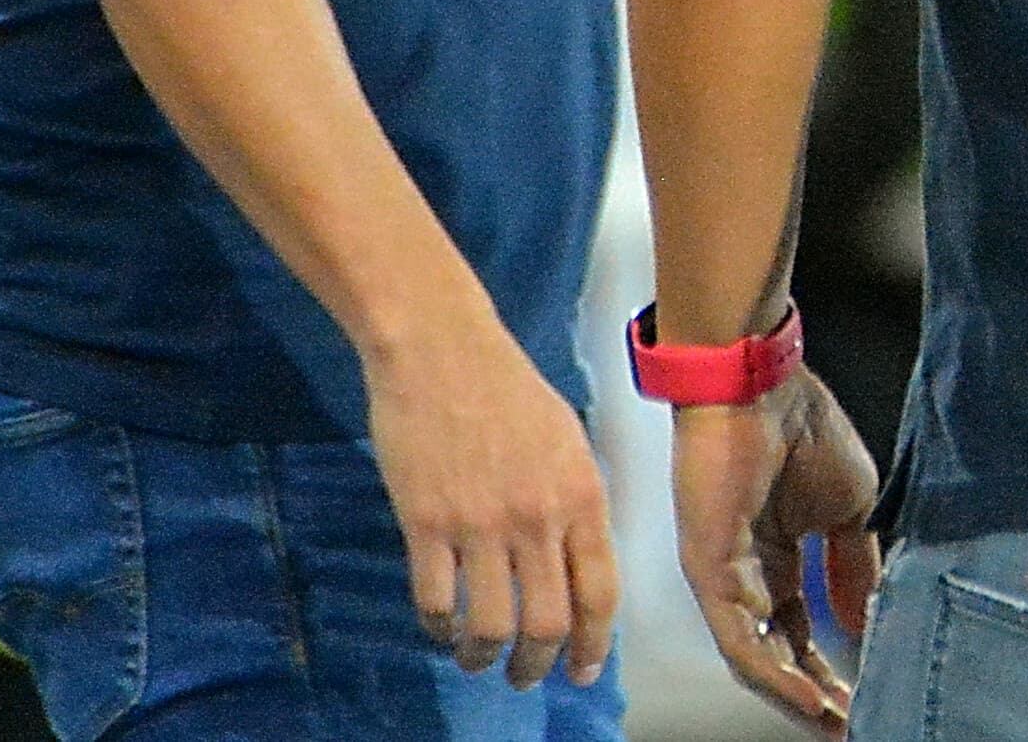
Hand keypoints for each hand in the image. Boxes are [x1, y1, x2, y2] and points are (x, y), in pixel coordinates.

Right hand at [362, 307, 619, 690]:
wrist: (443, 350)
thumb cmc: (508, 389)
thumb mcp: (567, 442)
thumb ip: (576, 503)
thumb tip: (576, 564)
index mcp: (582, 495)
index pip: (600, 593)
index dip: (595, 644)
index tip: (583, 671)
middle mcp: (539, 517)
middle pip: (548, 623)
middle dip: (538, 665)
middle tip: (525, 677)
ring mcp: (481, 523)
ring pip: (491, 625)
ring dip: (484, 656)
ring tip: (477, 659)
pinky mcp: (426, 522)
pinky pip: (435, 601)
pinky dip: (438, 627)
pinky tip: (439, 626)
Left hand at [673, 366, 884, 734]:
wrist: (758, 383)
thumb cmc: (801, 427)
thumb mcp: (850, 509)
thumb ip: (853, 568)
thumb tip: (864, 625)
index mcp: (778, 558)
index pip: (804, 631)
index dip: (834, 667)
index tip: (866, 696)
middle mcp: (746, 575)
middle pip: (780, 655)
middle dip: (815, 696)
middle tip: (849, 725)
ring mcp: (723, 577)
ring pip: (757, 658)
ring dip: (795, 695)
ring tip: (832, 721)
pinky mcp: (708, 572)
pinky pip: (741, 638)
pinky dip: (774, 672)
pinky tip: (807, 694)